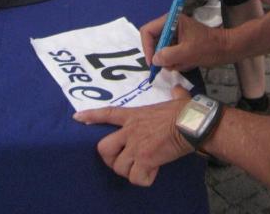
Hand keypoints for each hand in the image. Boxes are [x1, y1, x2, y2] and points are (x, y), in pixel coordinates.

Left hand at [73, 86, 191, 185]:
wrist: (192, 123)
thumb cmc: (186, 111)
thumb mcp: (176, 99)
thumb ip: (174, 94)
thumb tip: (178, 90)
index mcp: (135, 115)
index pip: (108, 114)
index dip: (91, 116)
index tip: (77, 118)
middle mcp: (131, 130)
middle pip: (103, 148)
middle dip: (109, 158)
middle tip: (122, 161)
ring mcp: (136, 145)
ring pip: (119, 167)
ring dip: (130, 171)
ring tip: (143, 168)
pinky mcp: (145, 159)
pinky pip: (135, 178)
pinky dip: (144, 179)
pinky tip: (153, 173)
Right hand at [141, 12, 228, 71]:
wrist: (226, 49)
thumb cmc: (209, 47)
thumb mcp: (188, 52)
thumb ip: (169, 55)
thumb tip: (154, 60)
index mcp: (171, 20)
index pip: (148, 31)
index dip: (147, 47)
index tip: (153, 63)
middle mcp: (170, 27)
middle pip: (154, 43)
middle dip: (163, 57)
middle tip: (173, 65)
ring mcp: (175, 37)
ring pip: (162, 53)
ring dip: (172, 62)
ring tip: (186, 62)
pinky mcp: (180, 45)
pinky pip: (171, 57)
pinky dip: (178, 63)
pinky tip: (189, 63)